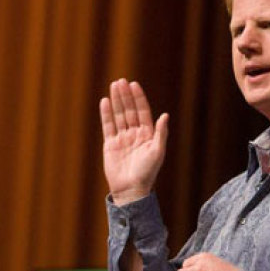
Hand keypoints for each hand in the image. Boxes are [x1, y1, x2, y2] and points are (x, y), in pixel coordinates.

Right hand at [99, 79, 168, 204]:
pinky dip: (106, 114)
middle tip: (121, 81)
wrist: (131, 189)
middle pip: (129, 110)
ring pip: (118, 115)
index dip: (138, 98)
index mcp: (147, 134)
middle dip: (125, 96)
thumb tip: (165, 115)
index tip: (134, 85)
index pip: (142, 111)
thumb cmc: (147, 172)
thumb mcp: (157, 152)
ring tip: (113, 86)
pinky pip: (108, 126)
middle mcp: (134, 134)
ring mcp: (122, 138)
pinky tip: (105, 102)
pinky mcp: (110, 144)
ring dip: (116, 101)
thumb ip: (160, 133)